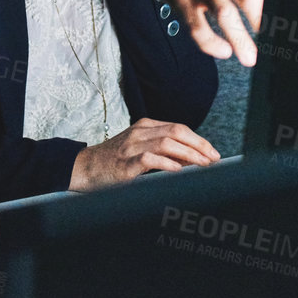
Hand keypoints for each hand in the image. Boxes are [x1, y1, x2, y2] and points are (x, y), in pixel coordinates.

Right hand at [69, 118, 219, 190]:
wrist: (84, 168)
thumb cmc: (114, 161)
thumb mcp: (138, 148)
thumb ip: (162, 150)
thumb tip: (191, 158)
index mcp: (144, 126)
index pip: (178, 127)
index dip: (199, 140)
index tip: (213, 152)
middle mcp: (139, 133)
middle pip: (176, 132)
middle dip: (199, 145)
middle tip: (213, 159)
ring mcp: (131, 147)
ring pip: (166, 143)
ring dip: (188, 154)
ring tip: (202, 165)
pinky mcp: (124, 165)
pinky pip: (149, 159)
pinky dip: (166, 163)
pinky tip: (177, 170)